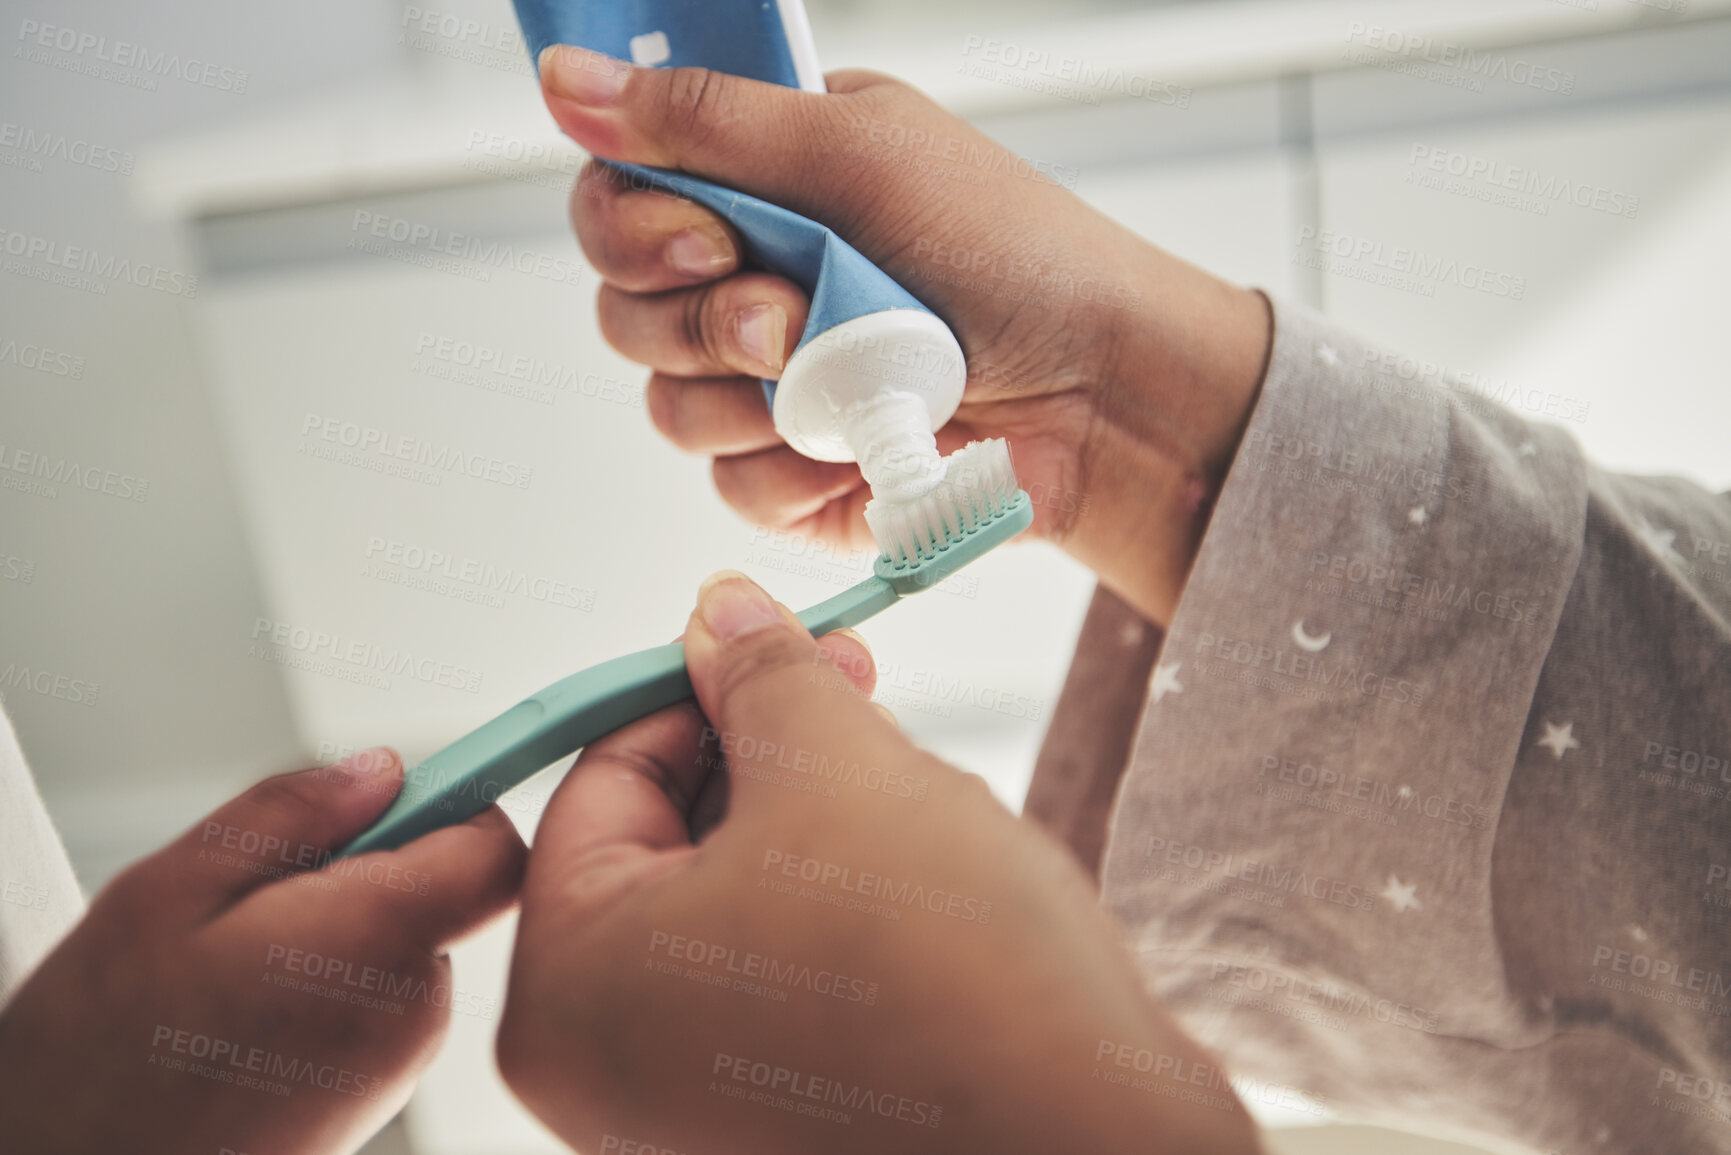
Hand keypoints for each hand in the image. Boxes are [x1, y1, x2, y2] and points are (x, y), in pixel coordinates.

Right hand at [0, 749, 524, 1154]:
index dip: (457, 801)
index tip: (395, 789)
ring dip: (335, 927)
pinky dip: (325, 982)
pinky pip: (375, 1000)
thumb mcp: (170, 891)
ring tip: (230, 962)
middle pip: (442, 890)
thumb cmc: (103, 1061)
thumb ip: (292, 814)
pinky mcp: (373, 1094)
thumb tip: (379, 770)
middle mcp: (411, 1007)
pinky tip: (242, 1009)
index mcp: (378, 941)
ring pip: (400, 943)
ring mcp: (398, 1061)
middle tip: (257, 889)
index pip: (494, 848)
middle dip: (368, 865)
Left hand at [496, 572, 1261, 1154]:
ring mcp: (691, 1109)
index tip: (766, 644)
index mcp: (570, 992)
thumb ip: (761, 678)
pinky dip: (835, 908)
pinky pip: (780, 973)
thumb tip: (718, 613)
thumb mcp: (840, 772)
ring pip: (734, 903)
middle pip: (665, 846)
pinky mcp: (778, 1124)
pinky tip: (921, 881)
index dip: (694, 690)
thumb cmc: (952, 982)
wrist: (1093, 1143)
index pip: (599, 783)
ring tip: (910, 796)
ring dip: (813, 826)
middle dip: (763, 755)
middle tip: (848, 688)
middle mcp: (606, 1073)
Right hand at [539, 45, 1272, 624]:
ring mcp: (775, 383)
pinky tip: (858, 441)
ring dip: (751, 394)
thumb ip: (706, 121)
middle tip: (786, 313)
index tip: (706, 236)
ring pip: (668, 404)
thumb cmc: (1016, 254)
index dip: (631, 226)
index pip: (620, 194)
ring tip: (845, 373)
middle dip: (701, 318)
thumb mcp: (859, 154)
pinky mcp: (798, 471)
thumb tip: (567, 79)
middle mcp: (758, 278)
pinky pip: (730, 481)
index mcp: (766, 183)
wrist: (1104, 392)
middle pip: (623, 307)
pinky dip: (793, 466)